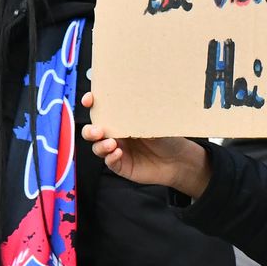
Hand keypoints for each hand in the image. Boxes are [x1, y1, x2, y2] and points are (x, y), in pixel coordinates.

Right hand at [80, 92, 210, 196]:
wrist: (177, 159)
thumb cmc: (167, 137)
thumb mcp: (153, 122)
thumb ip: (139, 115)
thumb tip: (130, 103)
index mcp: (121, 119)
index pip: (101, 110)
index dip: (91, 104)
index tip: (89, 100)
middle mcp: (116, 134)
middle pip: (92, 131)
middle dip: (90, 130)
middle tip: (98, 130)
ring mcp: (117, 150)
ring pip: (97, 147)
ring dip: (101, 145)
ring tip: (112, 143)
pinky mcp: (121, 165)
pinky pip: (109, 162)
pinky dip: (110, 157)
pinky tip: (118, 153)